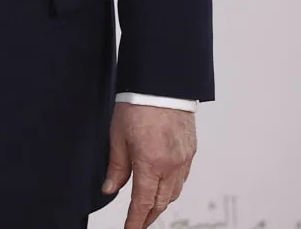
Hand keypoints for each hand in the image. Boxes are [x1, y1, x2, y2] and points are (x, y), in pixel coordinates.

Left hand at [103, 102, 196, 228]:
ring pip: (174, 193)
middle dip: (148, 216)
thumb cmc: (138, 105)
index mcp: (151, 164)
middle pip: (161, 202)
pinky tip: (162, 188)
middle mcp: (171, 166)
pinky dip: (172, 189)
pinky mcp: (191, 152)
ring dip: (161, 204)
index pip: (143, 203)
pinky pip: (182, 179)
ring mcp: (184, 160)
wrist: (162, 85)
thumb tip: (110, 188)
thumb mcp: (117, 137)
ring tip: (148, 209)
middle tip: (137, 224)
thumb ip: (116, 166)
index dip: (135, 221)